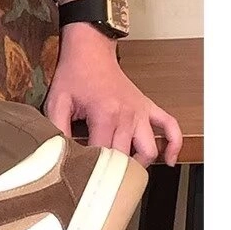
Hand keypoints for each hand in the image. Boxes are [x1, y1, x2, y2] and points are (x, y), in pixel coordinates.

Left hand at [43, 23, 182, 166]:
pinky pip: (170, 127)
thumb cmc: (74, 75)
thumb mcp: (57, 100)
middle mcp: (127, 115)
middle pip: (126, 157)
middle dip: (113, 171)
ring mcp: (141, 112)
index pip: (103, 154)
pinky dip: (173, 145)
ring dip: (138, 164)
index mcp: (104, 114)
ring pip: (149, 150)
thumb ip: (57, 127)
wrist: (90, 51)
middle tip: (100, 178)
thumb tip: (58, 152)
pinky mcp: (148, 107)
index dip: (91, 167)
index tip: (83, 174)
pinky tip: (167, 160)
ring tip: (123, 171)